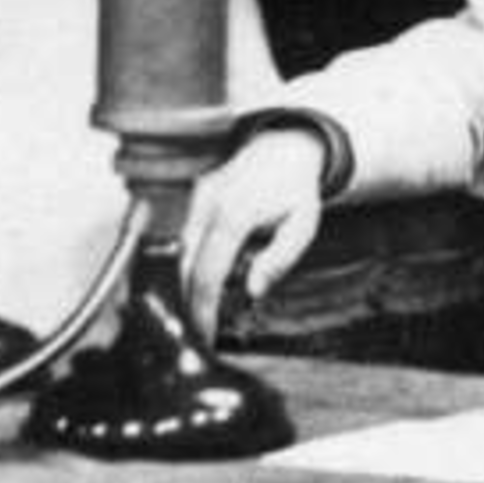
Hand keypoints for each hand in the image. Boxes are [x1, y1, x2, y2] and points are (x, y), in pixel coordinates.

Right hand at [184, 130, 327, 342]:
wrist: (285, 147)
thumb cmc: (296, 190)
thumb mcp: (302, 226)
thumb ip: (278, 259)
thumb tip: (251, 291)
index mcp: (234, 214)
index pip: (208, 273)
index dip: (203, 309)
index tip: (206, 335)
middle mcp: (209, 205)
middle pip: (186, 267)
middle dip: (191, 304)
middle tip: (203, 333)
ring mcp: (198, 199)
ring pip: (181, 254)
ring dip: (189, 286)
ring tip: (205, 314)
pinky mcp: (196, 198)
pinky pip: (186, 239)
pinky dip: (191, 265)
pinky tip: (205, 284)